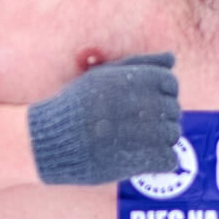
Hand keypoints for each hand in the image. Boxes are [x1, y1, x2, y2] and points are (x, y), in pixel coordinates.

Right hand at [26, 53, 180, 185]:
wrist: (45, 141)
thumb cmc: (76, 107)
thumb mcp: (101, 77)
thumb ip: (138, 64)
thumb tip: (172, 58)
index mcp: (123, 81)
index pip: (169, 82)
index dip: (167, 92)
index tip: (154, 102)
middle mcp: (128, 104)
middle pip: (172, 109)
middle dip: (165, 117)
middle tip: (147, 125)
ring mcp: (129, 134)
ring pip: (172, 134)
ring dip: (165, 139)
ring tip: (147, 141)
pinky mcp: (128, 161)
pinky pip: (166, 159)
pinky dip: (163, 160)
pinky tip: (148, 158)